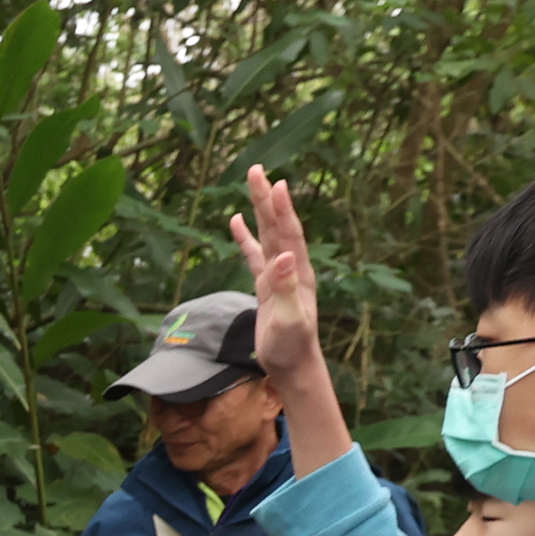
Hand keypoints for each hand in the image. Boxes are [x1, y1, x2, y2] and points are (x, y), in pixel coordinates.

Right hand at [228, 165, 351, 465]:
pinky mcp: (267, 285)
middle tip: (256, 170)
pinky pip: (255, 254)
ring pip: (267, 234)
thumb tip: (283, 258)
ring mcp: (279, 275)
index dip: (282, 210)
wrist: (293, 365)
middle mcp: (291, 268)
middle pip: (278, 226)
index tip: (276, 183)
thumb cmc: (291, 347)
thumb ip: (285, 288)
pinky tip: (237, 221)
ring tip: (253, 182)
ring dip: (260, 209)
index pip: (289, 235)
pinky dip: (246, 237)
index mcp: (297, 274)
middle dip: (268, 198)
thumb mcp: (288, 319)